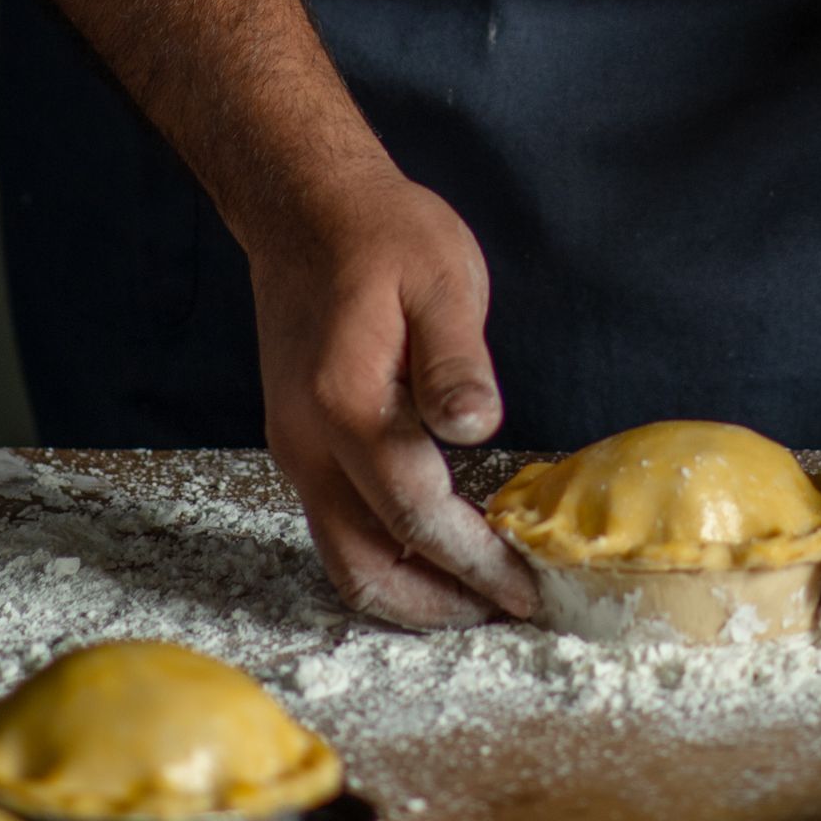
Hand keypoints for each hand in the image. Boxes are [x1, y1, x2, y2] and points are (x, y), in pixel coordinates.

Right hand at [251, 163, 538, 628]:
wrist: (304, 210)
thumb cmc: (382, 236)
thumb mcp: (440, 276)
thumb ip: (455, 358)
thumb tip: (475, 428)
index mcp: (348, 406)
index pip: (414, 514)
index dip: (473, 561)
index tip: (525, 588)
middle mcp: (308, 444)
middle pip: (366, 566)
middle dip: (439, 605)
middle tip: (508, 609)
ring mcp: (295, 449)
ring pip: (344, 557)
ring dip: (410, 590)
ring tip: (477, 596)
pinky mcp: (299, 445)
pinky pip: (336, 527)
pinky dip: (385, 556)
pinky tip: (433, 549)